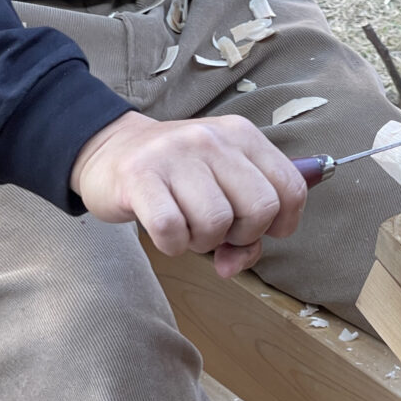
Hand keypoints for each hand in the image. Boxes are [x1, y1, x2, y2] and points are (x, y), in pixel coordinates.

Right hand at [71, 111, 306, 276]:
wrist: (109, 151)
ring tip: (185, 226)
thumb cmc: (174, 179)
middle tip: (216, 230)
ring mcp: (175, 154)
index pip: (291, 189)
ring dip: (202, 241)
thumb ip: (245, 227)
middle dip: (242, 236)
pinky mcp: (140, 176)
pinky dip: (172, 244)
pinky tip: (165, 233)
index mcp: (242, 136)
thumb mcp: (220, 187)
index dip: (281, 224)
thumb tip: (234, 264)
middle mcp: (212, 139)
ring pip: (216, 222)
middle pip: (260, 209)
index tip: (256, 231)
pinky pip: (172, 229)